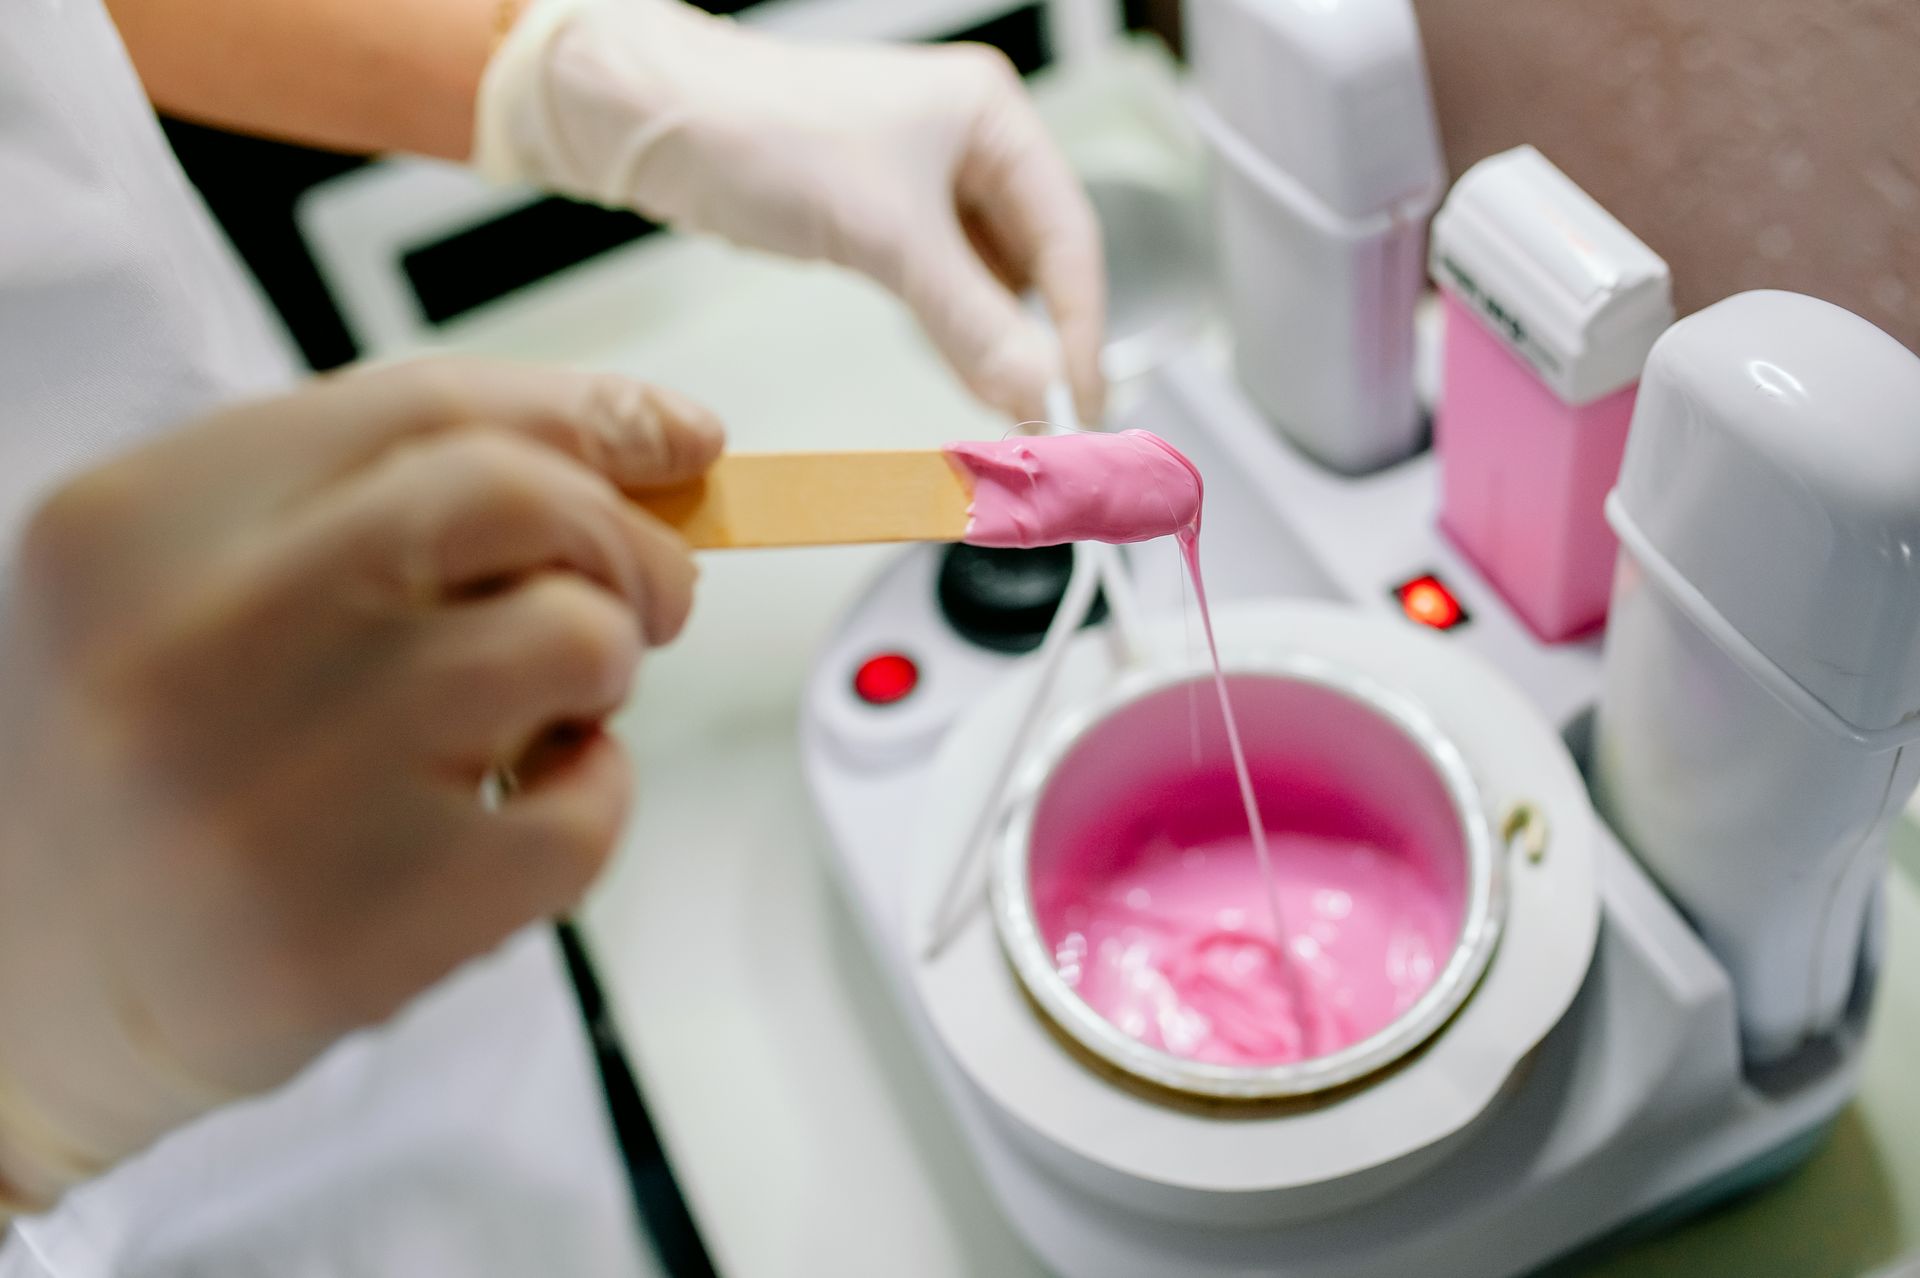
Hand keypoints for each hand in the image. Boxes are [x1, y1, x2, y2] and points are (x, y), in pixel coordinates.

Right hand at [0, 360, 721, 1207]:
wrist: (25, 985)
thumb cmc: (159, 758)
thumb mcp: (210, 578)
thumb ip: (399, 493)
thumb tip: (665, 443)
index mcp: (145, 524)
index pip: (426, 406)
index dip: (589, 414)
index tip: (680, 438)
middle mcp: (201, 645)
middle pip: (511, 499)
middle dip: (621, 536)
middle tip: (640, 592)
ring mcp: (281, 794)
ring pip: (573, 641)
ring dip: (603, 665)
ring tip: (537, 710)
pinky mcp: (364, 931)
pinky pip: (589, 812)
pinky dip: (593, 796)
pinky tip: (511, 810)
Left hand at [474, 0, 1106, 425]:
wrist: (656, 123)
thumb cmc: (760, 129)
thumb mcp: (886, 234)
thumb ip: (971, 318)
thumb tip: (1035, 387)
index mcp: (992, 115)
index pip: (1068, 235)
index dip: (1082, 327)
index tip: (1078, 400)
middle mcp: (967, 142)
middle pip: (1035, 259)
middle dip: (1040, 339)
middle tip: (1047, 415)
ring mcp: (924, 179)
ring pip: (987, 277)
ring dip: (996, 341)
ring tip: (1007, 405)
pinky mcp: (881, 213)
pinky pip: (941, 283)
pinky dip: (954, 329)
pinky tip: (965, 371)